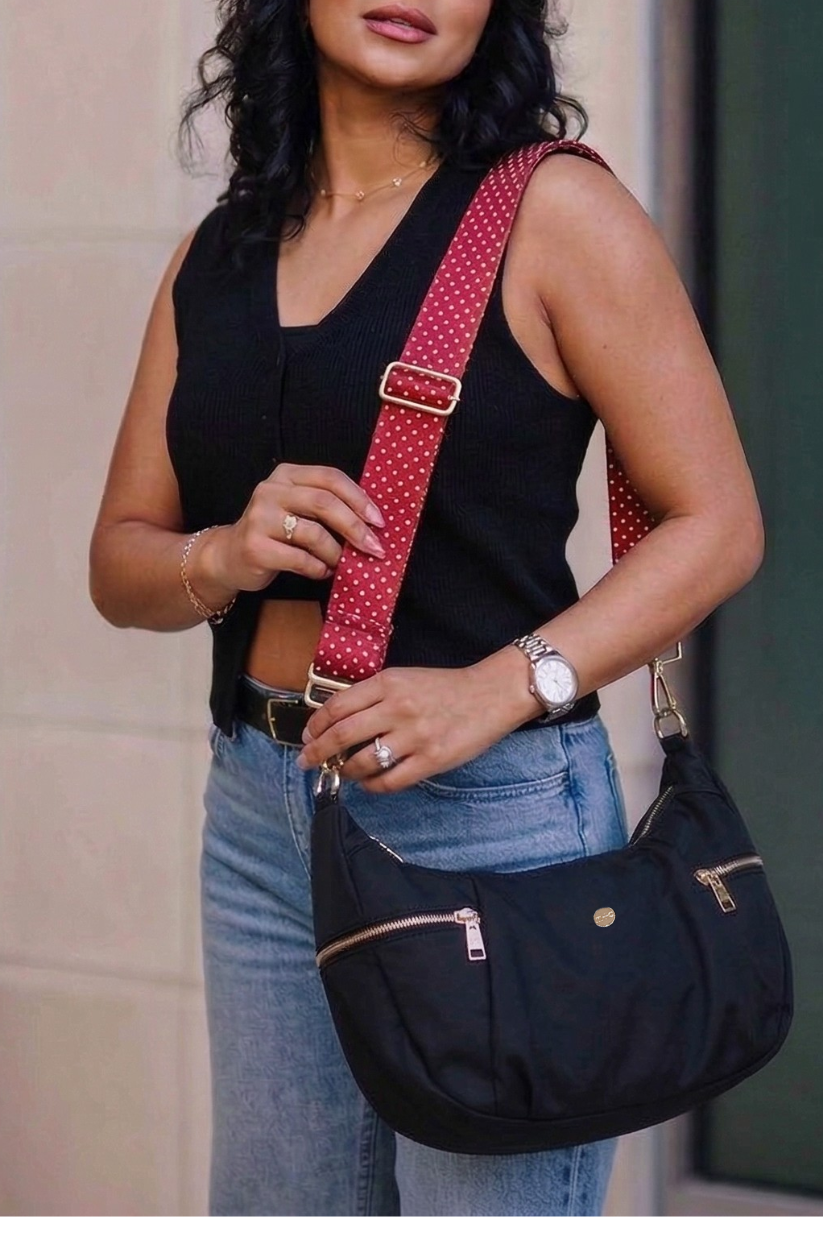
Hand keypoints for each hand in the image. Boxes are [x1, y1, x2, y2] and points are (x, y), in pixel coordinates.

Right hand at [196, 463, 386, 595]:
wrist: (229, 556)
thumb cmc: (273, 533)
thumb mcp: (295, 508)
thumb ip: (326, 506)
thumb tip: (372, 522)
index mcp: (286, 475)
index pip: (330, 478)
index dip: (359, 498)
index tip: (379, 520)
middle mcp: (270, 491)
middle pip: (324, 503)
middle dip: (355, 527)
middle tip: (374, 547)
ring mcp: (260, 518)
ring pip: (314, 534)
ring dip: (336, 553)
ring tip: (341, 563)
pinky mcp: (256, 547)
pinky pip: (300, 559)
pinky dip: (319, 569)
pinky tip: (322, 572)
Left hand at [296, 664, 522, 793]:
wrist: (491, 694)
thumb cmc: (445, 687)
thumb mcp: (404, 678)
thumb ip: (373, 696)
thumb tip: (337, 722)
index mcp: (388, 683)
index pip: (337, 707)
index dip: (315, 726)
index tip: (308, 737)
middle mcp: (398, 708)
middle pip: (341, 736)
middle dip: (317, 753)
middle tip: (307, 762)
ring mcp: (415, 736)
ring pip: (362, 762)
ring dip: (345, 771)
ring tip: (342, 773)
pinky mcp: (431, 760)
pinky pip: (390, 781)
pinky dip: (372, 786)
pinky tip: (369, 783)